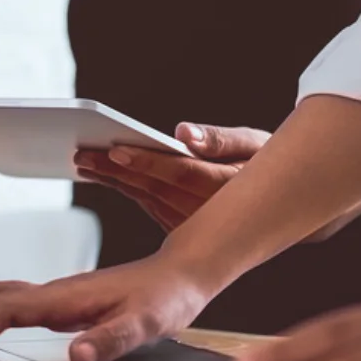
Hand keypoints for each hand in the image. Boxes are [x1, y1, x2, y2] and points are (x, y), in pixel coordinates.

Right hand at [0, 255, 213, 360]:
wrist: (180, 273)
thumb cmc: (165, 298)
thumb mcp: (146, 324)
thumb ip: (112, 340)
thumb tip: (74, 358)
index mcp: (64, 297)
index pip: (4, 310)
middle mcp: (50, 293)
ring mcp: (51, 296)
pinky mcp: (57, 303)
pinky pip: (5, 305)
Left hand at [74, 123, 268, 231]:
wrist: (279, 206)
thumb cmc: (267, 164)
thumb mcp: (257, 144)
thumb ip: (221, 139)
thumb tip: (185, 133)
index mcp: (226, 186)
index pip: (180, 173)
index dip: (146, 162)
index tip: (115, 149)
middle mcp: (206, 212)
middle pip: (153, 188)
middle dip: (115, 170)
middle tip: (82, 153)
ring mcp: (192, 224)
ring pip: (144, 198)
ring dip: (113, 180)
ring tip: (83, 160)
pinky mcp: (181, 227)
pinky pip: (146, 205)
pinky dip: (124, 188)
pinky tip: (102, 173)